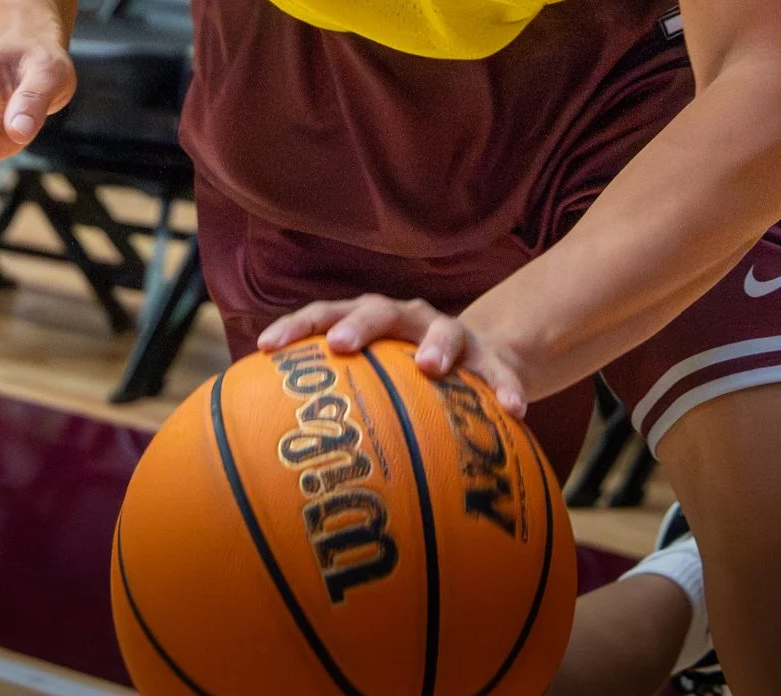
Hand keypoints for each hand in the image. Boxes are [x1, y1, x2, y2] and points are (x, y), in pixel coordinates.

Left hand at [257, 294, 531, 416]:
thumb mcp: (370, 388)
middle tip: (343, 345)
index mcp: (369, 323)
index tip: (267, 347)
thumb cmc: (403, 385)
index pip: (326, 314)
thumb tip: (265, 469)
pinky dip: (507, 386)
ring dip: (436, 345)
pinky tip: (516, 411)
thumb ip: (331, 413)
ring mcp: (451, 334)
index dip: (296, 327)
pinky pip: (501, 370)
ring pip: (445, 330)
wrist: (475, 359)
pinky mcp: (491, 356)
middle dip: (359, 325)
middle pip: (380, 311)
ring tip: (430, 367)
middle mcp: (408, 319)